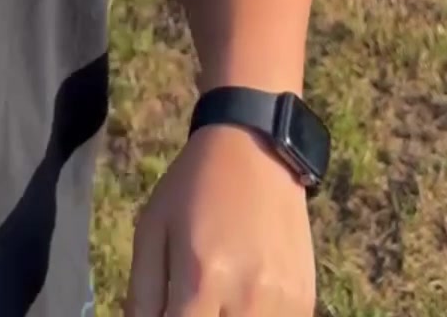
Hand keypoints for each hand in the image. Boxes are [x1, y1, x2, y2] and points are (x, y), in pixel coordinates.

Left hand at [125, 124, 316, 315]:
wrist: (254, 147)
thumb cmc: (193, 187)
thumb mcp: (152, 230)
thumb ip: (142, 296)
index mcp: (201, 279)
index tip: (170, 307)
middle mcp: (247, 297)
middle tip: (192, 299)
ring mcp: (282, 302)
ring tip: (216, 295)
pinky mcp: (304, 300)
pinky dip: (254, 316)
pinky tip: (243, 293)